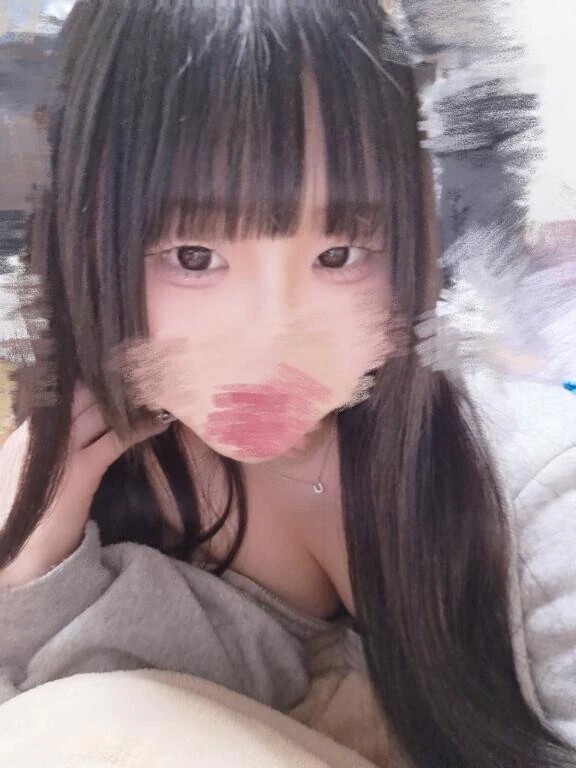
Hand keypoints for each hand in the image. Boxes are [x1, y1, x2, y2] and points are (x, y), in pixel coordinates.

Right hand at [0, 380, 170, 586]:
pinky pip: (115, 439)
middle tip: (144, 369)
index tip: (118, 364)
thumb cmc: (27, 512)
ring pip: (101, 410)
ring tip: (156, 388)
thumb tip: (77, 423)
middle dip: (114, 379)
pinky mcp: (81, 471)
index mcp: (29, 430)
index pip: (62, 390)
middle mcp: (43, 433)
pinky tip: (159, 422)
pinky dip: (140, 428)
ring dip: (131, 399)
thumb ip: (48, 443)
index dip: (91, 376)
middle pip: (83, 393)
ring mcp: (61, 450)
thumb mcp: (30, 468)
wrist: (15, 554)